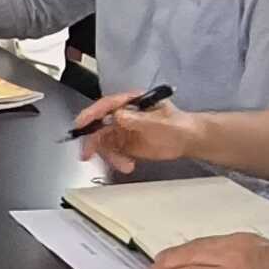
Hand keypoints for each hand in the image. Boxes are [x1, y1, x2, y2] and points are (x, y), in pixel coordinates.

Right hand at [75, 92, 200, 175]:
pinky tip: (128, 165)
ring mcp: (122, 129)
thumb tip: (117, 116)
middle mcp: (122, 114)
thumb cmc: (177, 125)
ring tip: (125, 165)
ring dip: (109, 155)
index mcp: (130, 102)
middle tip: (87, 155)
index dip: (91, 114)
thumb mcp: (159, 122)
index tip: (81, 124)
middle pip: (99, 125)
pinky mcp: (124, 143)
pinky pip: (111, 152)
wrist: (188, 140)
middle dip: (93, 141)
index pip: (106, 105)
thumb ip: (137, 120)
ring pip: (103, 141)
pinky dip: (115, 160)